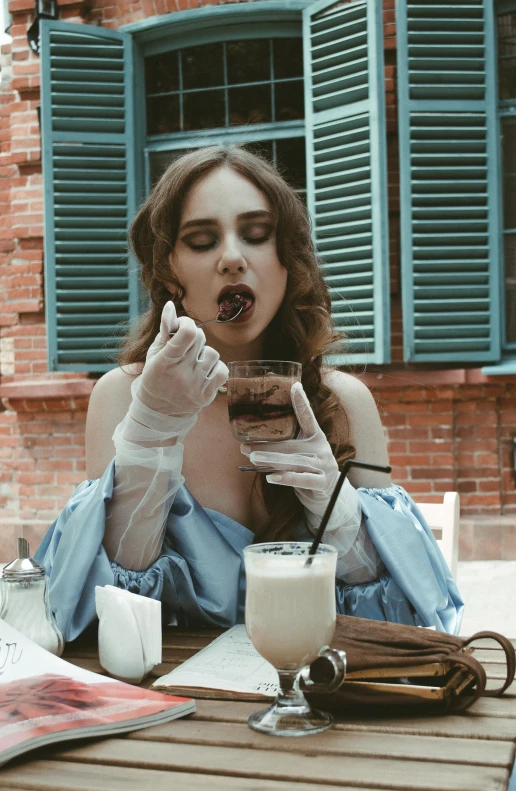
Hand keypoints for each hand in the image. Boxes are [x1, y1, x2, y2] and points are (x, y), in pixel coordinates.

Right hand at [135, 301, 228, 417]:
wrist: (158, 412)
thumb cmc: (156, 377)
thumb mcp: (155, 353)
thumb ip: (165, 330)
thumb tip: (170, 305)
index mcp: (164, 362)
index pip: (187, 334)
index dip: (187, 323)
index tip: (183, 326)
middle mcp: (180, 375)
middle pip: (200, 340)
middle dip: (194, 337)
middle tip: (186, 346)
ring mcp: (194, 387)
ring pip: (213, 354)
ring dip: (205, 353)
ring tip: (194, 361)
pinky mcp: (206, 396)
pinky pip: (222, 371)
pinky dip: (216, 367)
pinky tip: (205, 370)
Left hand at [241, 382, 339, 511]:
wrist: (330, 497)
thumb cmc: (309, 471)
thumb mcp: (301, 455)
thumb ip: (284, 448)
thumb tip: (249, 444)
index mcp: (315, 437)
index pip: (308, 417)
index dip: (302, 402)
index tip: (295, 386)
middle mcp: (321, 449)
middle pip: (291, 445)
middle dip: (266, 445)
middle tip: (245, 445)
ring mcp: (324, 465)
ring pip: (294, 461)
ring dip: (271, 460)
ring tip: (253, 458)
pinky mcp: (322, 482)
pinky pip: (302, 479)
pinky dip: (286, 478)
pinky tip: (271, 477)